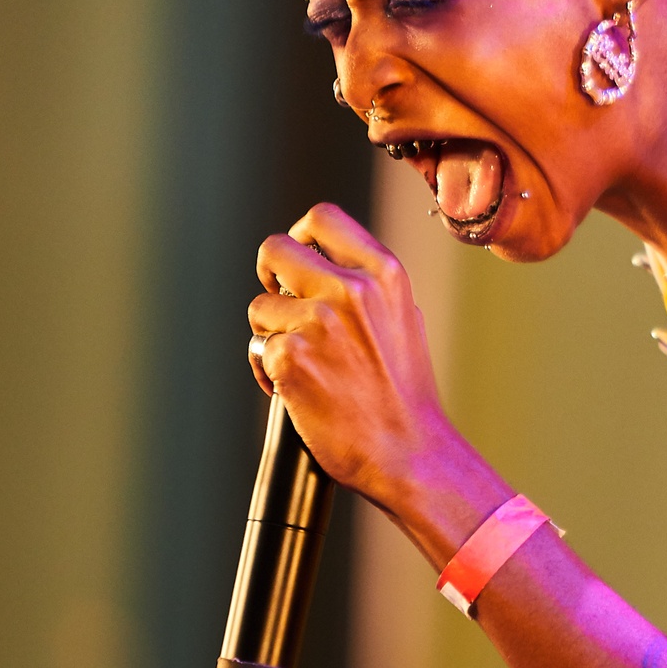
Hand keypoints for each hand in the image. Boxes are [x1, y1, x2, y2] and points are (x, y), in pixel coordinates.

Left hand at [247, 203, 455, 506]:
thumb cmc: (406, 394)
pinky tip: (294, 389)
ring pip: (260, 307)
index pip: (322, 218)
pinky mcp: (290, 358)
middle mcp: (350, 289)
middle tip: (282, 305)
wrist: (408, 449)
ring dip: (271, 334)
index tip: (297, 264)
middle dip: (270, 277)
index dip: (299, 237)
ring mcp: (318, 322)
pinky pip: (258, 350)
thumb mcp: (405, 319)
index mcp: (384, 273)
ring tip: (300, 363)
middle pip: (274, 250)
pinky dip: (268, 371)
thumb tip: (331, 267)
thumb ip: (370, 287)